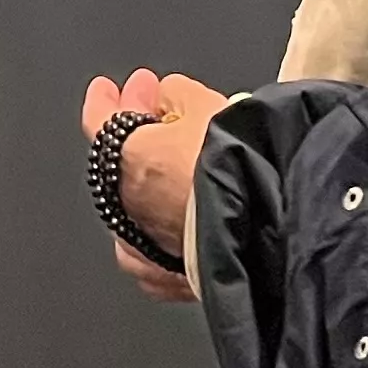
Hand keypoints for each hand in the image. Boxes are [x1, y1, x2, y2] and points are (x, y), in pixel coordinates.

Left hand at [79, 66, 225, 303]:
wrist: (267, 225)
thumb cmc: (238, 167)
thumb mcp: (208, 107)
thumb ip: (179, 95)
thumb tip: (171, 96)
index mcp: (128, 160)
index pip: (100, 122)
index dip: (105, 101)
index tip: (106, 89)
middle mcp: (129, 205)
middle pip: (121, 163)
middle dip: (137, 133)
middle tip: (153, 111)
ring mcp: (146, 246)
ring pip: (136, 208)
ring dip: (153, 183)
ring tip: (173, 167)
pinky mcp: (171, 279)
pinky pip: (152, 253)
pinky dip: (159, 231)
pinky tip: (173, 223)